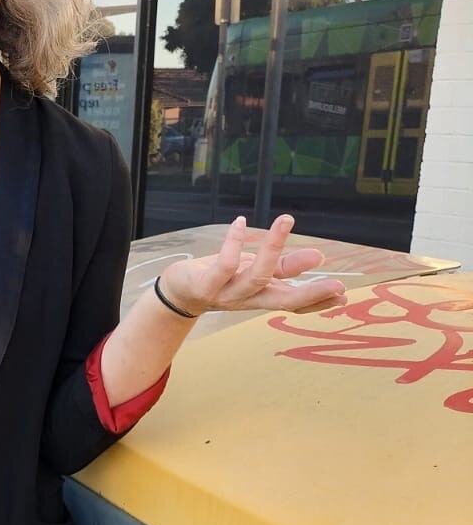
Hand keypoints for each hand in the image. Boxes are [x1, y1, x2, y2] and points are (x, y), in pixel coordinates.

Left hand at [160, 214, 346, 316]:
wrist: (179, 291)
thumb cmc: (223, 277)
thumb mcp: (257, 269)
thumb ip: (285, 266)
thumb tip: (319, 257)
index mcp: (263, 296)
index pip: (294, 303)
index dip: (318, 301)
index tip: (344, 296)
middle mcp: (248, 299)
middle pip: (282, 300)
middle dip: (309, 293)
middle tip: (337, 284)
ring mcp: (227, 294)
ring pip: (256, 277)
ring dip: (273, 249)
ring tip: (287, 221)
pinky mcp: (206, 285)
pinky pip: (224, 264)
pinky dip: (234, 243)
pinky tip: (241, 223)